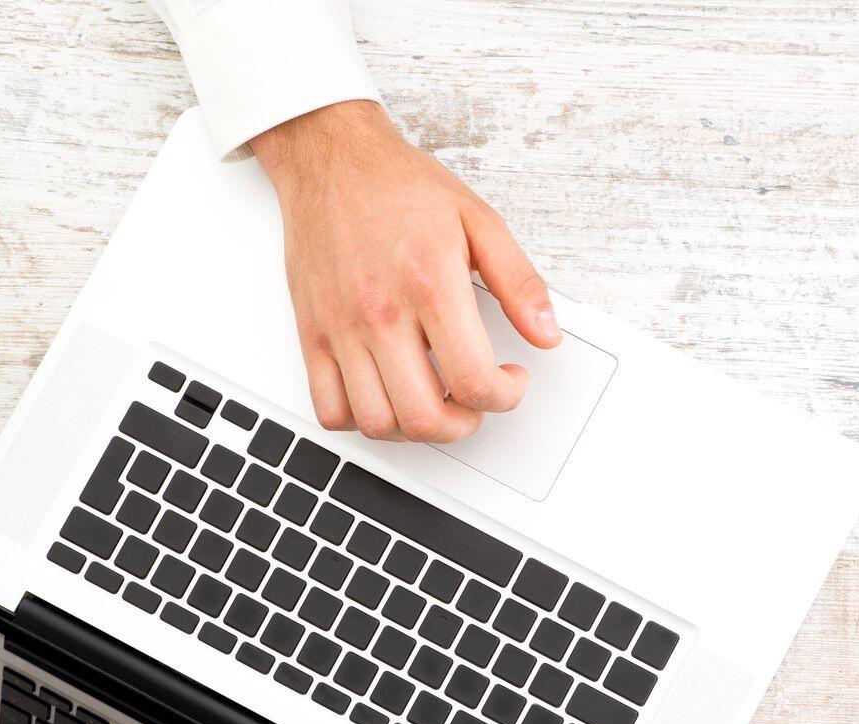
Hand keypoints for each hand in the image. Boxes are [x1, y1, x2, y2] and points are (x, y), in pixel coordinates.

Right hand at [251, 100, 560, 443]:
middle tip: (475, 403)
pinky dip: (361, 422)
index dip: (504, 397)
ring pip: (377, 423)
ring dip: (415, 430)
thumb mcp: (478, 219)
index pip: (473, 380)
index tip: (510, 381)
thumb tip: (547, 332)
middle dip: (463, 425)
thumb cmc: (399, 186)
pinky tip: (387, 398)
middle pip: (424, 417)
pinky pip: (329, 409)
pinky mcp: (312, 334)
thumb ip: (518, 281)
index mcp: (430, 284)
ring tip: (434, 403)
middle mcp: (380, 313)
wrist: (331, 158)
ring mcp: (340, 328)